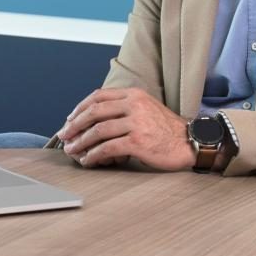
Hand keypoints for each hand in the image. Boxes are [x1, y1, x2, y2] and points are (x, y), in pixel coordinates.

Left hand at [57, 88, 195, 170]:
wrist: (190, 142)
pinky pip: (107, 148)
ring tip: (72, 150)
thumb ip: (125, 108)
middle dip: (74, 125)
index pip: (99, 96)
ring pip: (98, 130)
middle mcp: (134, 105)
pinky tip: (88, 161)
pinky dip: (94, 155)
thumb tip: (96, 120)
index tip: (70, 119)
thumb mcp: (147, 108)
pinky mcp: (138, 142)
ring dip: (80, 142)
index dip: (80, 107)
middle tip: (64, 135)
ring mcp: (136, 123)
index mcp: (134, 94)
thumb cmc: (168, 129)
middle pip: (94, 111)